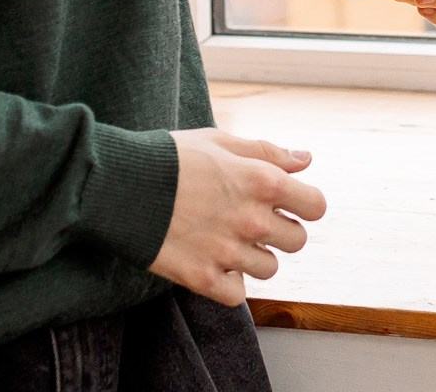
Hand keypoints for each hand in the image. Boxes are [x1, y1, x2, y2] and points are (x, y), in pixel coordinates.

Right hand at [148, 128, 327, 306]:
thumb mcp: (221, 141)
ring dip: (253, 256)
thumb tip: (306, 161)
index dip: (304, 204)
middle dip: (279, 230)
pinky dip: (229, 282)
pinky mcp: (204, 279)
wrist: (118, 187)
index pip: (316, 207)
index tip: (286, 203)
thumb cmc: (171, 158)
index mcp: (264, 182)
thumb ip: (268, 152)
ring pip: (269, 268)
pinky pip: (237, 293)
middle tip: (250, 220)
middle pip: (296, 241)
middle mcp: (254, 221)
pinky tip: (212, 260)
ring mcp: (229, 253)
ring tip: (225, 238)